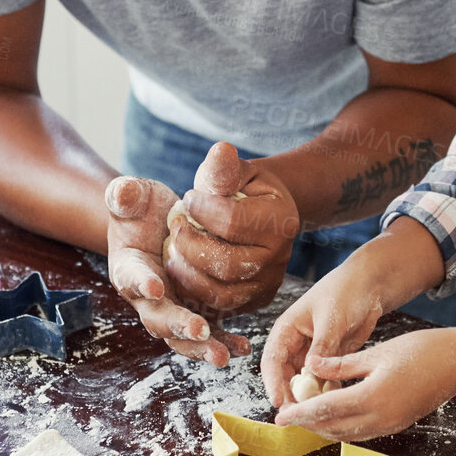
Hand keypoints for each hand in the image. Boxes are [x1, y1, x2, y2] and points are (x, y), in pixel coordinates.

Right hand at [104, 176, 249, 366]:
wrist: (156, 223)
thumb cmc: (141, 209)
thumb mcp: (132, 196)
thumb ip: (124, 194)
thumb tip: (124, 190)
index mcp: (128, 267)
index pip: (131, 277)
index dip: (142, 283)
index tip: (157, 286)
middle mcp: (146, 296)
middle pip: (157, 316)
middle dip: (177, 324)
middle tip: (198, 329)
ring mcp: (170, 307)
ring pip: (180, 335)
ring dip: (200, 346)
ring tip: (222, 355)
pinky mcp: (192, 311)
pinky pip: (206, 333)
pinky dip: (222, 341)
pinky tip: (241, 348)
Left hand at [165, 142, 299, 314]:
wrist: (265, 213)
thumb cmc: (245, 188)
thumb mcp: (238, 172)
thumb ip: (225, 168)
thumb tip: (221, 150)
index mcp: (281, 220)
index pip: (231, 221)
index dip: (200, 209)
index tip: (188, 198)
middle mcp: (279, 257)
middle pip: (226, 263)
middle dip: (189, 244)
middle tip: (175, 227)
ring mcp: (268, 284)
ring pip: (220, 292)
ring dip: (187, 271)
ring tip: (173, 250)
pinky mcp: (254, 301)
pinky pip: (219, 306)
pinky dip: (193, 290)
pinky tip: (182, 267)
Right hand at [258, 259, 384, 407]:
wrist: (369, 287)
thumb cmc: (345, 292)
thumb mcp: (331, 318)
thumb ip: (322, 345)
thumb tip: (310, 371)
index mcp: (287, 329)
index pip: (272, 360)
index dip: (272, 383)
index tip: (278, 402)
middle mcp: (296, 344)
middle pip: (285, 376)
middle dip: (290, 396)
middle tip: (299, 416)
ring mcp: (312, 354)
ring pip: (304, 382)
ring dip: (309, 397)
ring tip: (317, 413)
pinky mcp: (330, 360)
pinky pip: (323, 381)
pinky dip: (326, 391)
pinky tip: (334, 402)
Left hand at [273, 329, 455, 441]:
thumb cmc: (419, 351)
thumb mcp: (376, 353)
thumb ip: (341, 365)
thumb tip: (311, 366)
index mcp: (371, 398)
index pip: (325, 410)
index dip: (300, 414)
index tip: (280, 416)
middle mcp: (379, 418)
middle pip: (333, 428)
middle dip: (307, 424)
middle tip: (288, 415)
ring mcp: (389, 425)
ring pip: (346, 434)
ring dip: (323, 427)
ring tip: (305, 415)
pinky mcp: (395, 425)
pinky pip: (361, 432)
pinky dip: (341, 427)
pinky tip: (332, 414)